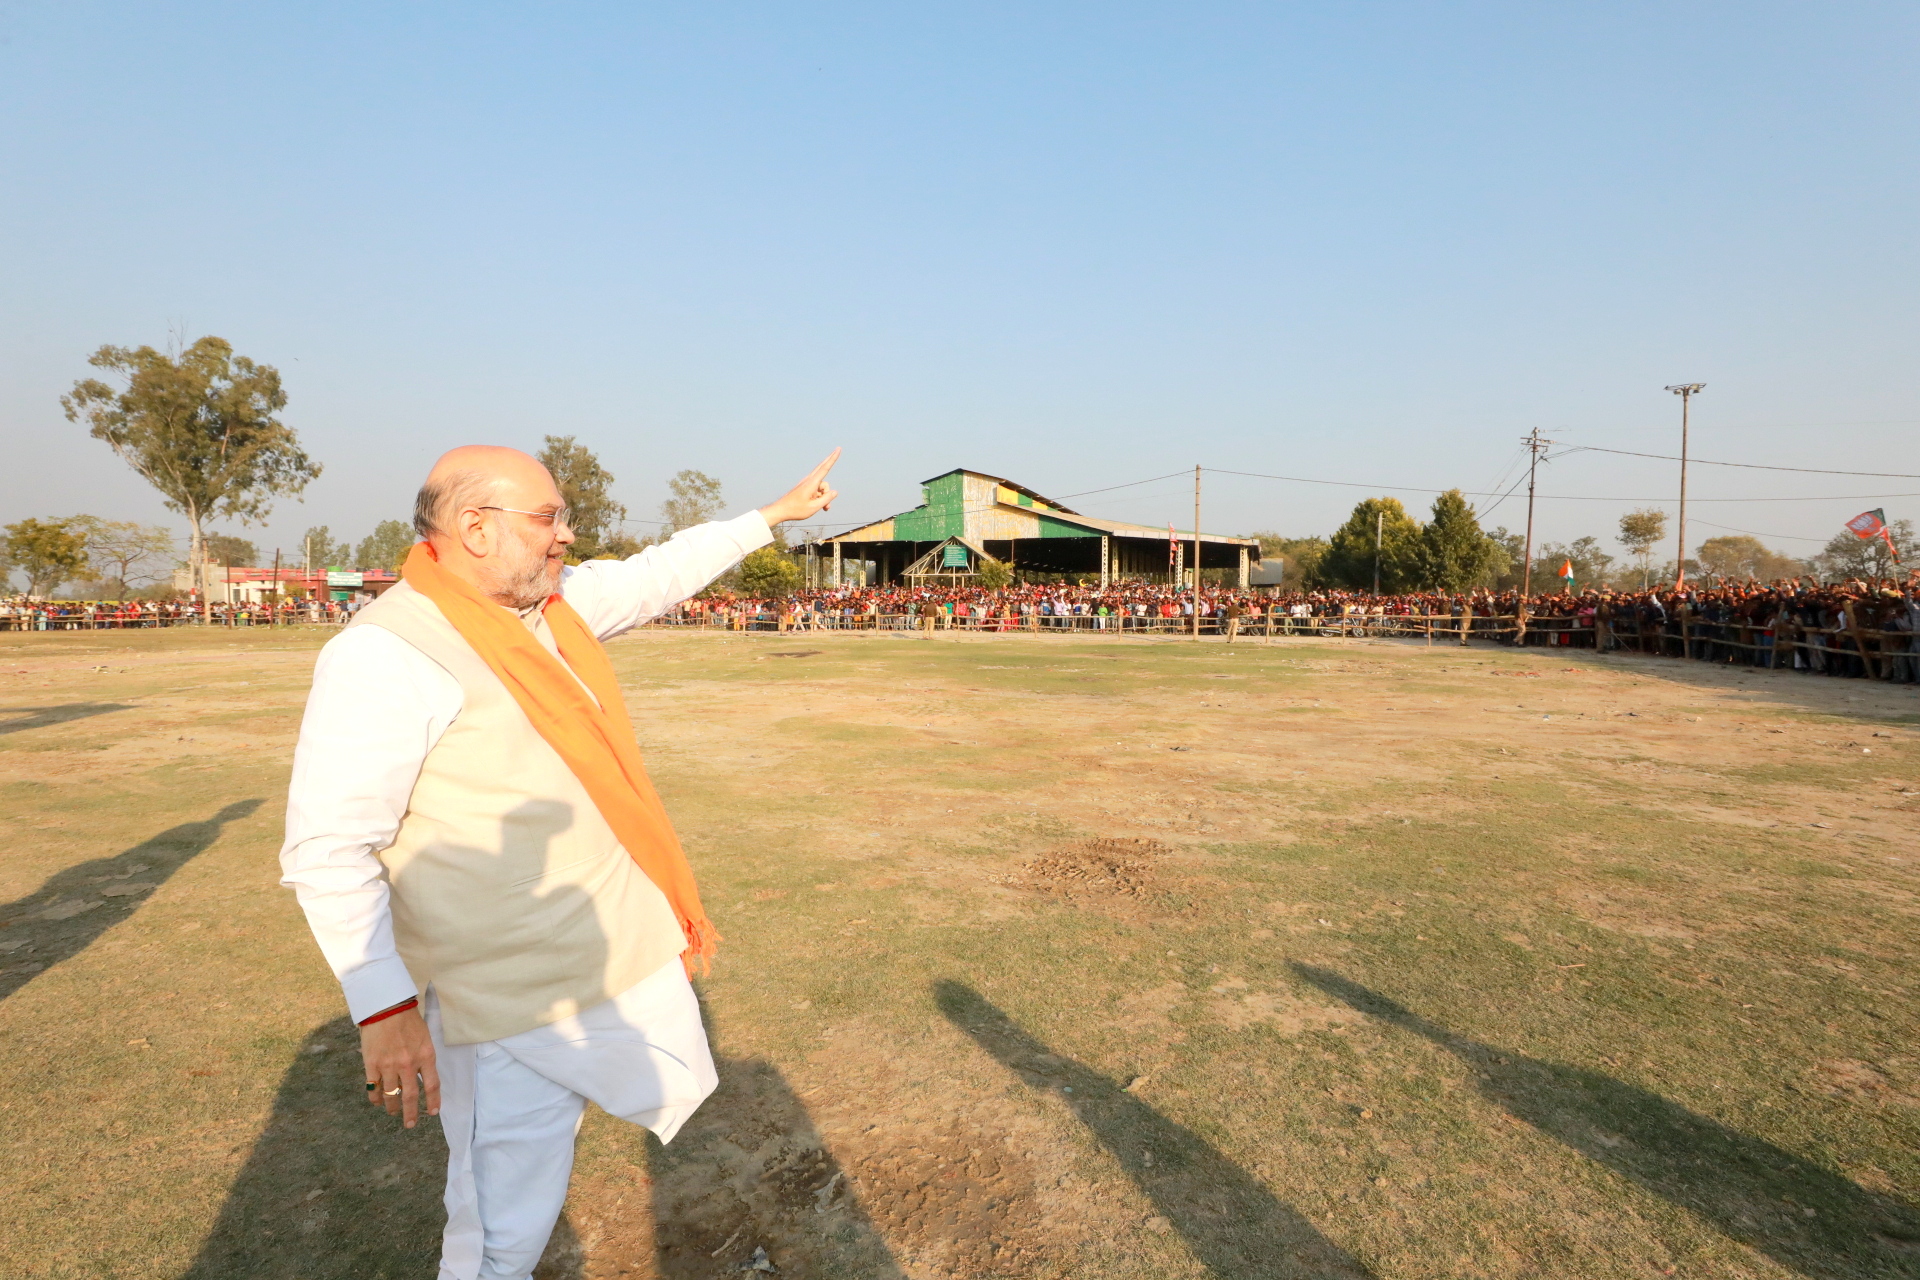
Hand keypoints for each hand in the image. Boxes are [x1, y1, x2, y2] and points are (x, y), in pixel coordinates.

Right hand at [361, 1007, 438, 1127]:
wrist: (386, 1007)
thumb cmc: (408, 1020)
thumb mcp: (424, 1038)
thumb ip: (424, 1058)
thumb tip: (422, 1076)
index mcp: (426, 1056)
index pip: (432, 1085)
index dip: (433, 1101)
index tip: (433, 1112)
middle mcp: (408, 1064)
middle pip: (410, 1095)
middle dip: (411, 1113)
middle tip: (410, 1124)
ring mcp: (389, 1066)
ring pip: (391, 1094)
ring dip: (392, 1106)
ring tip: (393, 1112)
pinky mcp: (372, 1064)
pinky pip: (373, 1087)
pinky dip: (375, 1097)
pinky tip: (377, 1102)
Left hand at [758, 449, 841, 525]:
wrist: (780, 510)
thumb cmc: (796, 510)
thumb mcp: (814, 507)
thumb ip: (826, 499)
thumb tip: (835, 492)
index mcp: (812, 483)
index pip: (825, 468)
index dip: (833, 458)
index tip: (838, 449)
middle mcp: (809, 480)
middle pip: (823, 470)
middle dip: (831, 461)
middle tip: (838, 448)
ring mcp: (806, 483)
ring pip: (822, 485)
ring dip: (825, 495)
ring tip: (825, 508)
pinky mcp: (804, 488)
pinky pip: (817, 489)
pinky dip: (820, 496)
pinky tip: (820, 506)